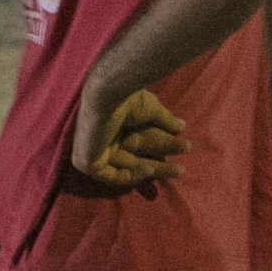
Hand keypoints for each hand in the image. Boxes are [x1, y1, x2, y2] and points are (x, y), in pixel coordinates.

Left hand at [70, 87, 187, 190]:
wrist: (108, 95)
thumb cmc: (127, 98)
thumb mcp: (151, 109)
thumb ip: (164, 119)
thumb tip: (181, 126)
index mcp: (116, 122)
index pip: (141, 140)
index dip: (162, 145)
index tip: (184, 146)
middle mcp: (105, 137)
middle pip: (136, 155)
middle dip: (160, 162)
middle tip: (182, 169)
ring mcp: (95, 150)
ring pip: (128, 167)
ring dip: (154, 170)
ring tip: (179, 170)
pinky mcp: (87, 162)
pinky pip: (111, 176)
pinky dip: (131, 175)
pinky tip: (149, 168)